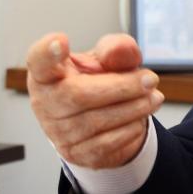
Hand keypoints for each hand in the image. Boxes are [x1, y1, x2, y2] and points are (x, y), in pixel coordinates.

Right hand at [27, 32, 164, 168]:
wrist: (100, 119)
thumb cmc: (96, 82)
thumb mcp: (107, 60)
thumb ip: (116, 49)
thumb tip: (120, 49)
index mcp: (46, 73)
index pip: (39, 61)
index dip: (46, 52)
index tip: (60, 40)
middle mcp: (45, 102)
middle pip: (78, 94)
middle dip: (122, 86)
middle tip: (150, 79)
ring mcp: (57, 131)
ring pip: (98, 121)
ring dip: (134, 108)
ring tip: (153, 97)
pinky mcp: (75, 153)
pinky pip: (107, 142)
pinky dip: (130, 128)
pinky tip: (140, 117)